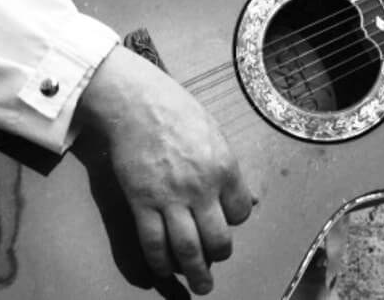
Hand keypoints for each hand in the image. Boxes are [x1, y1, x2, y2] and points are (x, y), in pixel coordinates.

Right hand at [79, 47, 254, 293]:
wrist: (136, 102)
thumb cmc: (177, 111)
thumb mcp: (215, 133)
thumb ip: (229, 168)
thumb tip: (247, 199)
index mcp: (224, 167)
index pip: (240, 212)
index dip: (235, 220)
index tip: (225, 220)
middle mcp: (201, 187)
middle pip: (218, 239)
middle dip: (218, 256)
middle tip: (214, 262)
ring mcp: (171, 198)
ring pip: (187, 249)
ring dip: (195, 274)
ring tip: (200, 287)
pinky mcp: (142, 203)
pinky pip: (153, 243)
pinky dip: (160, 263)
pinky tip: (164, 271)